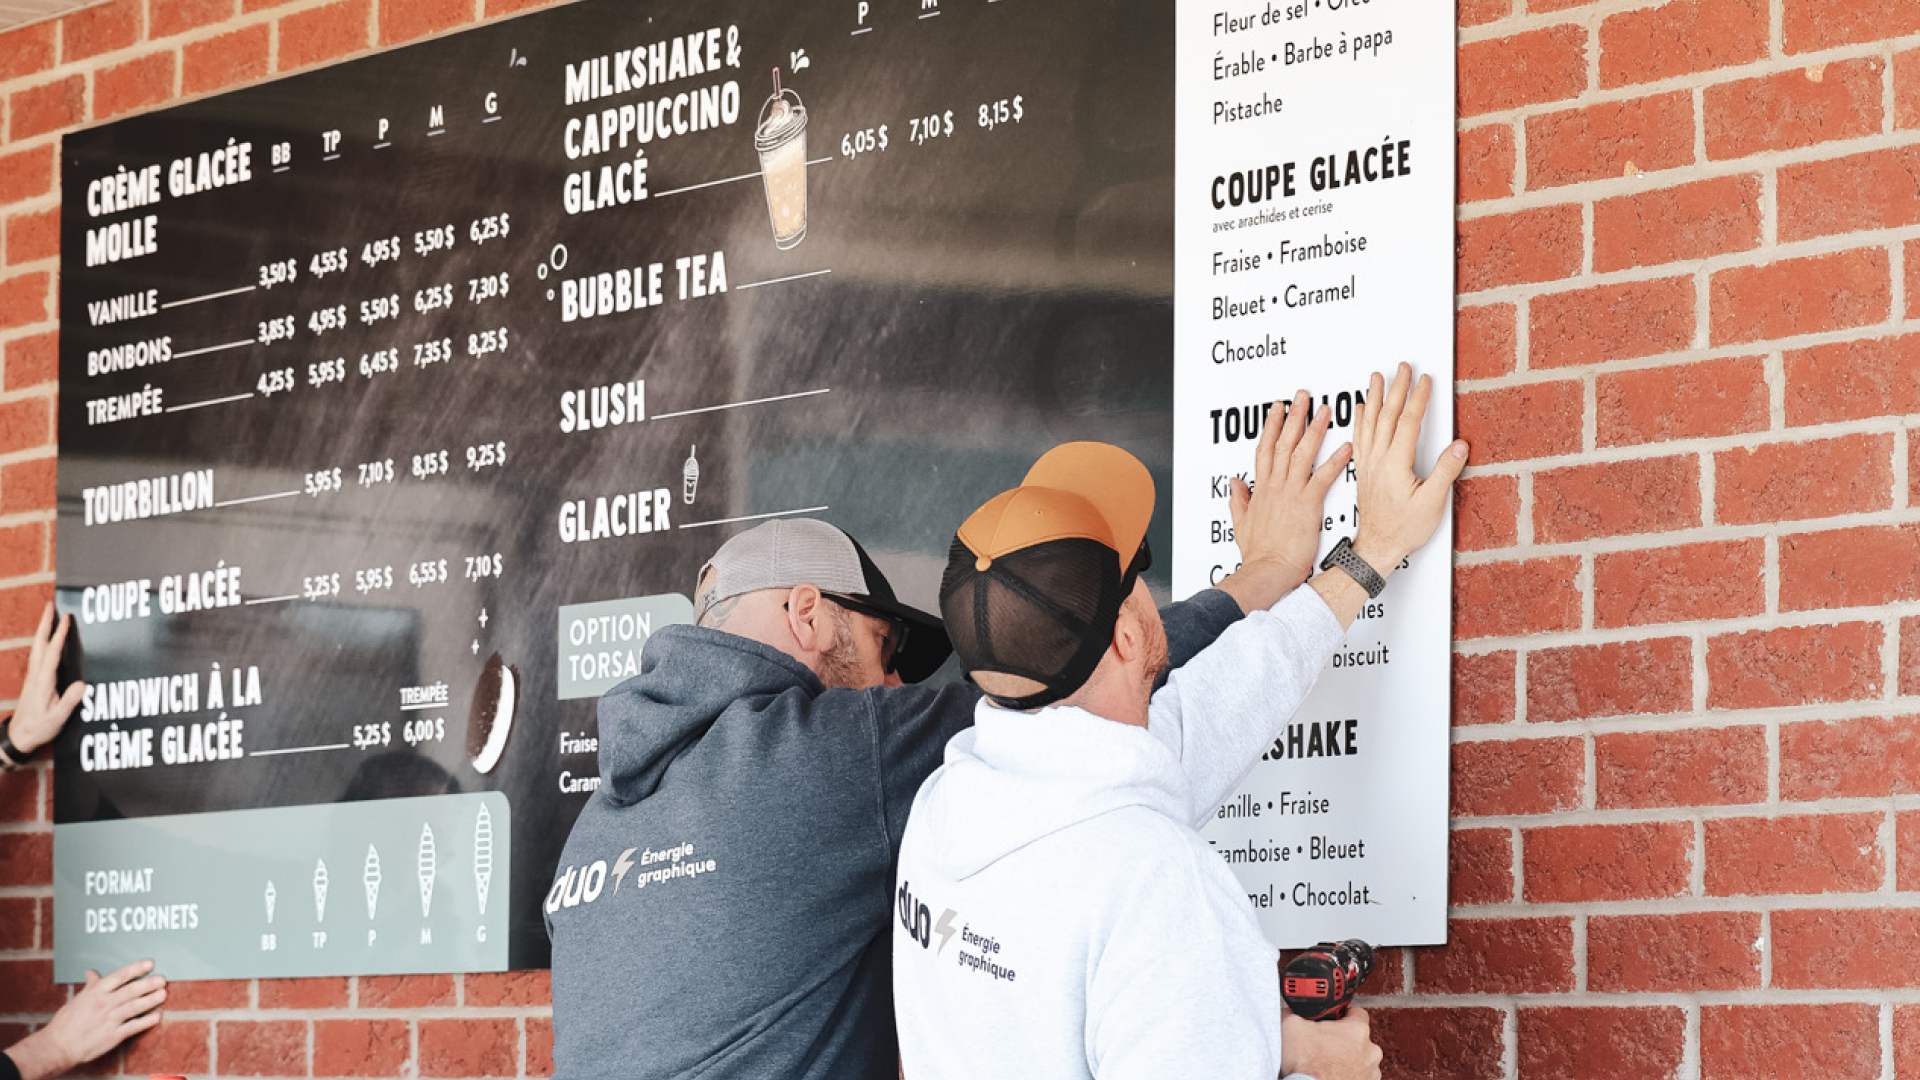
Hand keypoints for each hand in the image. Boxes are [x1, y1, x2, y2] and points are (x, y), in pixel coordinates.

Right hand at [6, 960, 165, 1079]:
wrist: (58, 1046)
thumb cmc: (67, 1022)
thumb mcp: (78, 999)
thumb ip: (91, 986)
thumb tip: (92, 972)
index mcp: (95, 993)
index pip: (119, 977)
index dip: (135, 969)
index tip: (150, 963)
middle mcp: (104, 1004)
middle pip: (130, 991)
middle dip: (148, 984)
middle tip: (162, 979)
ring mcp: (109, 1020)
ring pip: (134, 1007)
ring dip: (151, 1000)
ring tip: (163, 994)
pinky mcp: (113, 1035)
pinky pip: (133, 1027)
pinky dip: (146, 1021)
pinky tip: (157, 1016)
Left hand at [9, 603, 84, 754]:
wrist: (19, 736)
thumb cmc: (39, 727)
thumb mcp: (57, 718)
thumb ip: (69, 701)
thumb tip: (82, 684)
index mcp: (43, 681)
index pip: (52, 652)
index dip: (60, 635)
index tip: (66, 618)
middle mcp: (36, 675)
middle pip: (40, 643)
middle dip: (45, 624)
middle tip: (51, 605)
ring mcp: (33, 677)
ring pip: (37, 647)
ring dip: (42, 630)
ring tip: (49, 616)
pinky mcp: (33, 680)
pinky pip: (38, 655)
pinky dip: (42, 642)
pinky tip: (46, 640)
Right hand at [1216, 391, 1352, 612]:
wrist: (1268, 570)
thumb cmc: (1258, 554)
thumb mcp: (1241, 523)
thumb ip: (1239, 500)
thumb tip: (1235, 484)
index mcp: (1261, 490)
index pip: (1266, 449)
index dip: (1272, 426)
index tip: (1278, 409)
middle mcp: (1276, 486)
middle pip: (1284, 442)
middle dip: (1295, 416)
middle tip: (1304, 396)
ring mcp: (1291, 493)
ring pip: (1303, 453)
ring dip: (1315, 429)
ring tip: (1326, 410)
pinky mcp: (1308, 505)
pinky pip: (1324, 477)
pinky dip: (1336, 461)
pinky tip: (1347, 446)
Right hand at [1279, 1007, 1382, 1079]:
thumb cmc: (1304, 1064)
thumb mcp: (1290, 1025)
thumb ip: (1295, 1013)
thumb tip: (1289, 1011)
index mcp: (1357, 1030)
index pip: (1358, 1013)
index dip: (1343, 1015)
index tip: (1334, 1020)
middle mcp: (1370, 1051)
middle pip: (1359, 1038)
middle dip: (1344, 1040)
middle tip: (1325, 1043)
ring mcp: (1370, 1072)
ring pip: (1361, 1059)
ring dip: (1348, 1058)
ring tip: (1328, 1061)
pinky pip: (1360, 1075)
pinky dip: (1349, 1074)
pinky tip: (1332, 1073)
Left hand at [1351, 364, 1467, 572]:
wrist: (1378, 547)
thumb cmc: (1402, 529)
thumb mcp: (1432, 502)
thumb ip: (1445, 471)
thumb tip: (1459, 445)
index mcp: (1395, 463)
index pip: (1408, 422)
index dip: (1418, 398)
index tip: (1425, 380)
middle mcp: (1378, 460)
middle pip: (1387, 416)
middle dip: (1397, 389)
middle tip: (1402, 367)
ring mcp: (1368, 464)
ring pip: (1370, 423)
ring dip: (1376, 397)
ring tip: (1377, 378)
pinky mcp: (1363, 471)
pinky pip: (1360, 437)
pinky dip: (1361, 420)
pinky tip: (1362, 409)